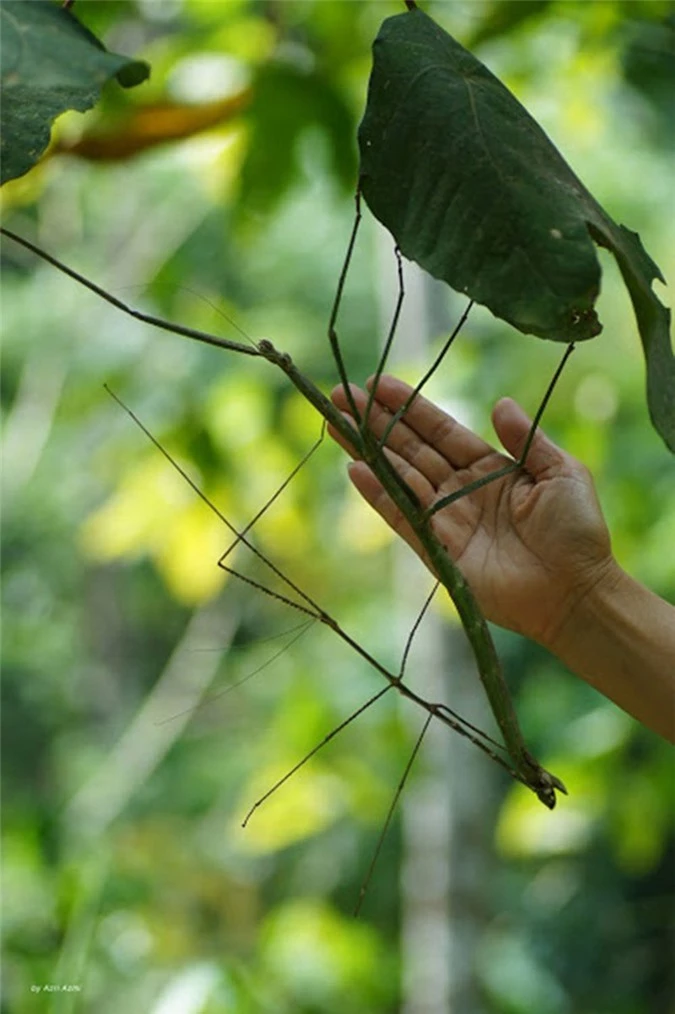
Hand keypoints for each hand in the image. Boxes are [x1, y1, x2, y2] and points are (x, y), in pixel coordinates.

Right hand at [330, 375, 614, 648]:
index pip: (440, 430)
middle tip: (341, 394)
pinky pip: (401, 517)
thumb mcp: (561, 472)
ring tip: (336, 422)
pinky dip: (378, 495)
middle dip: (375, 421)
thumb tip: (499, 403)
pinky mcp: (436, 551)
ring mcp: (445, 520)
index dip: (409, 407)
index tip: (377, 382)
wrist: (575, 591)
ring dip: (367, 450)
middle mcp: (460, 490)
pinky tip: (355, 468)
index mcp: (489, 468)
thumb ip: (527, 439)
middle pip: (410, 448)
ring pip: (398, 477)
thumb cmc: (577, 531)